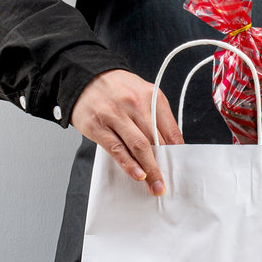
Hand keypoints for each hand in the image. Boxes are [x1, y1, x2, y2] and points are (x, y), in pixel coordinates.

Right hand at [70, 69, 183, 195]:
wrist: (84, 75)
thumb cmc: (117, 89)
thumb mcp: (143, 94)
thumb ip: (157, 118)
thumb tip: (170, 147)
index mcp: (151, 97)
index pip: (171, 131)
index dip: (176, 153)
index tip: (177, 168)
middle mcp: (135, 104)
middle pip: (156, 141)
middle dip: (163, 166)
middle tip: (166, 183)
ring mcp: (115, 115)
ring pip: (139, 147)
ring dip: (149, 170)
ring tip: (155, 186)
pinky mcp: (98, 126)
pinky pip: (117, 149)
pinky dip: (129, 164)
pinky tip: (137, 174)